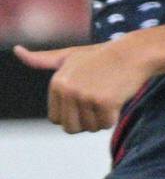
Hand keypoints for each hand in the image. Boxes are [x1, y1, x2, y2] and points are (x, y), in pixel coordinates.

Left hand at [15, 40, 154, 133]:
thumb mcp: (69, 56)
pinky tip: (118, 97)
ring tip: (109, 96)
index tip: (86, 97)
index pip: (57, 120)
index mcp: (56, 83)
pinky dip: (114, 117)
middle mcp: (67, 90)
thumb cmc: (102, 56)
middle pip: (71, 128)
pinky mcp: (104, 101)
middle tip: (98, 100)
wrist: (134, 53)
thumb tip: (17, 50)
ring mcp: (85, 96)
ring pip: (90, 128)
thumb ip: (42, 59)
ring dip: (102, 118)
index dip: (74, 114)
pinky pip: (106, 124)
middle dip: (86, 121)